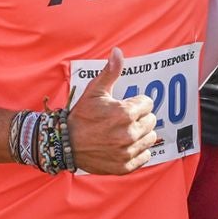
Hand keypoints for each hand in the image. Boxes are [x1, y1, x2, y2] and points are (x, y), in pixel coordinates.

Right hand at [67, 49, 160, 174]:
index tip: (126, 106)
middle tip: (124, 120)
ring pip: (151, 138)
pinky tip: (125, 146)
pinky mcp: (125, 166)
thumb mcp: (94, 91)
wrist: (65, 143)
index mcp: (125, 113)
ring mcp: (127, 151)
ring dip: (142, 134)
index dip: (137, 103)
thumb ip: (110, 72)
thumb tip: (118, 51)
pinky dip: (139, 151)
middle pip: (152, 121)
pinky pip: (145, 156)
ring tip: (125, 132)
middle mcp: (129, 133)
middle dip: (141, 118)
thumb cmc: (81, 115)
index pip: (148, 104)